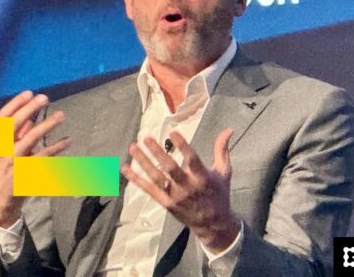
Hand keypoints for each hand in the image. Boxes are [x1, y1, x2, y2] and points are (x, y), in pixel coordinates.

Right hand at [0, 90, 70, 227]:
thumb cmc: (0, 173)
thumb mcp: (1, 152)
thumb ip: (16, 136)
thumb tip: (29, 118)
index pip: (1, 118)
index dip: (15, 104)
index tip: (29, 92)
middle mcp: (0, 150)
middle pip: (14, 124)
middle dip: (29, 109)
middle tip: (44, 97)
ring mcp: (12, 162)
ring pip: (31, 139)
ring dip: (47, 125)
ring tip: (61, 115)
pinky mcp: (26, 173)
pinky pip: (44, 158)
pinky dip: (56, 148)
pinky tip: (67, 140)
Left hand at [121, 128, 238, 252]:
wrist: (213, 224)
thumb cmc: (219, 194)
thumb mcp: (224, 172)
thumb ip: (222, 150)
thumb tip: (228, 129)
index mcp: (202, 178)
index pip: (191, 159)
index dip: (182, 146)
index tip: (173, 132)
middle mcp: (187, 187)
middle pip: (170, 168)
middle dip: (157, 153)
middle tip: (147, 138)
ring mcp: (174, 196)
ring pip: (156, 177)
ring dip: (143, 162)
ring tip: (133, 147)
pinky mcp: (165, 203)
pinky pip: (148, 190)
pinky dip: (136, 179)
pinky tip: (125, 168)